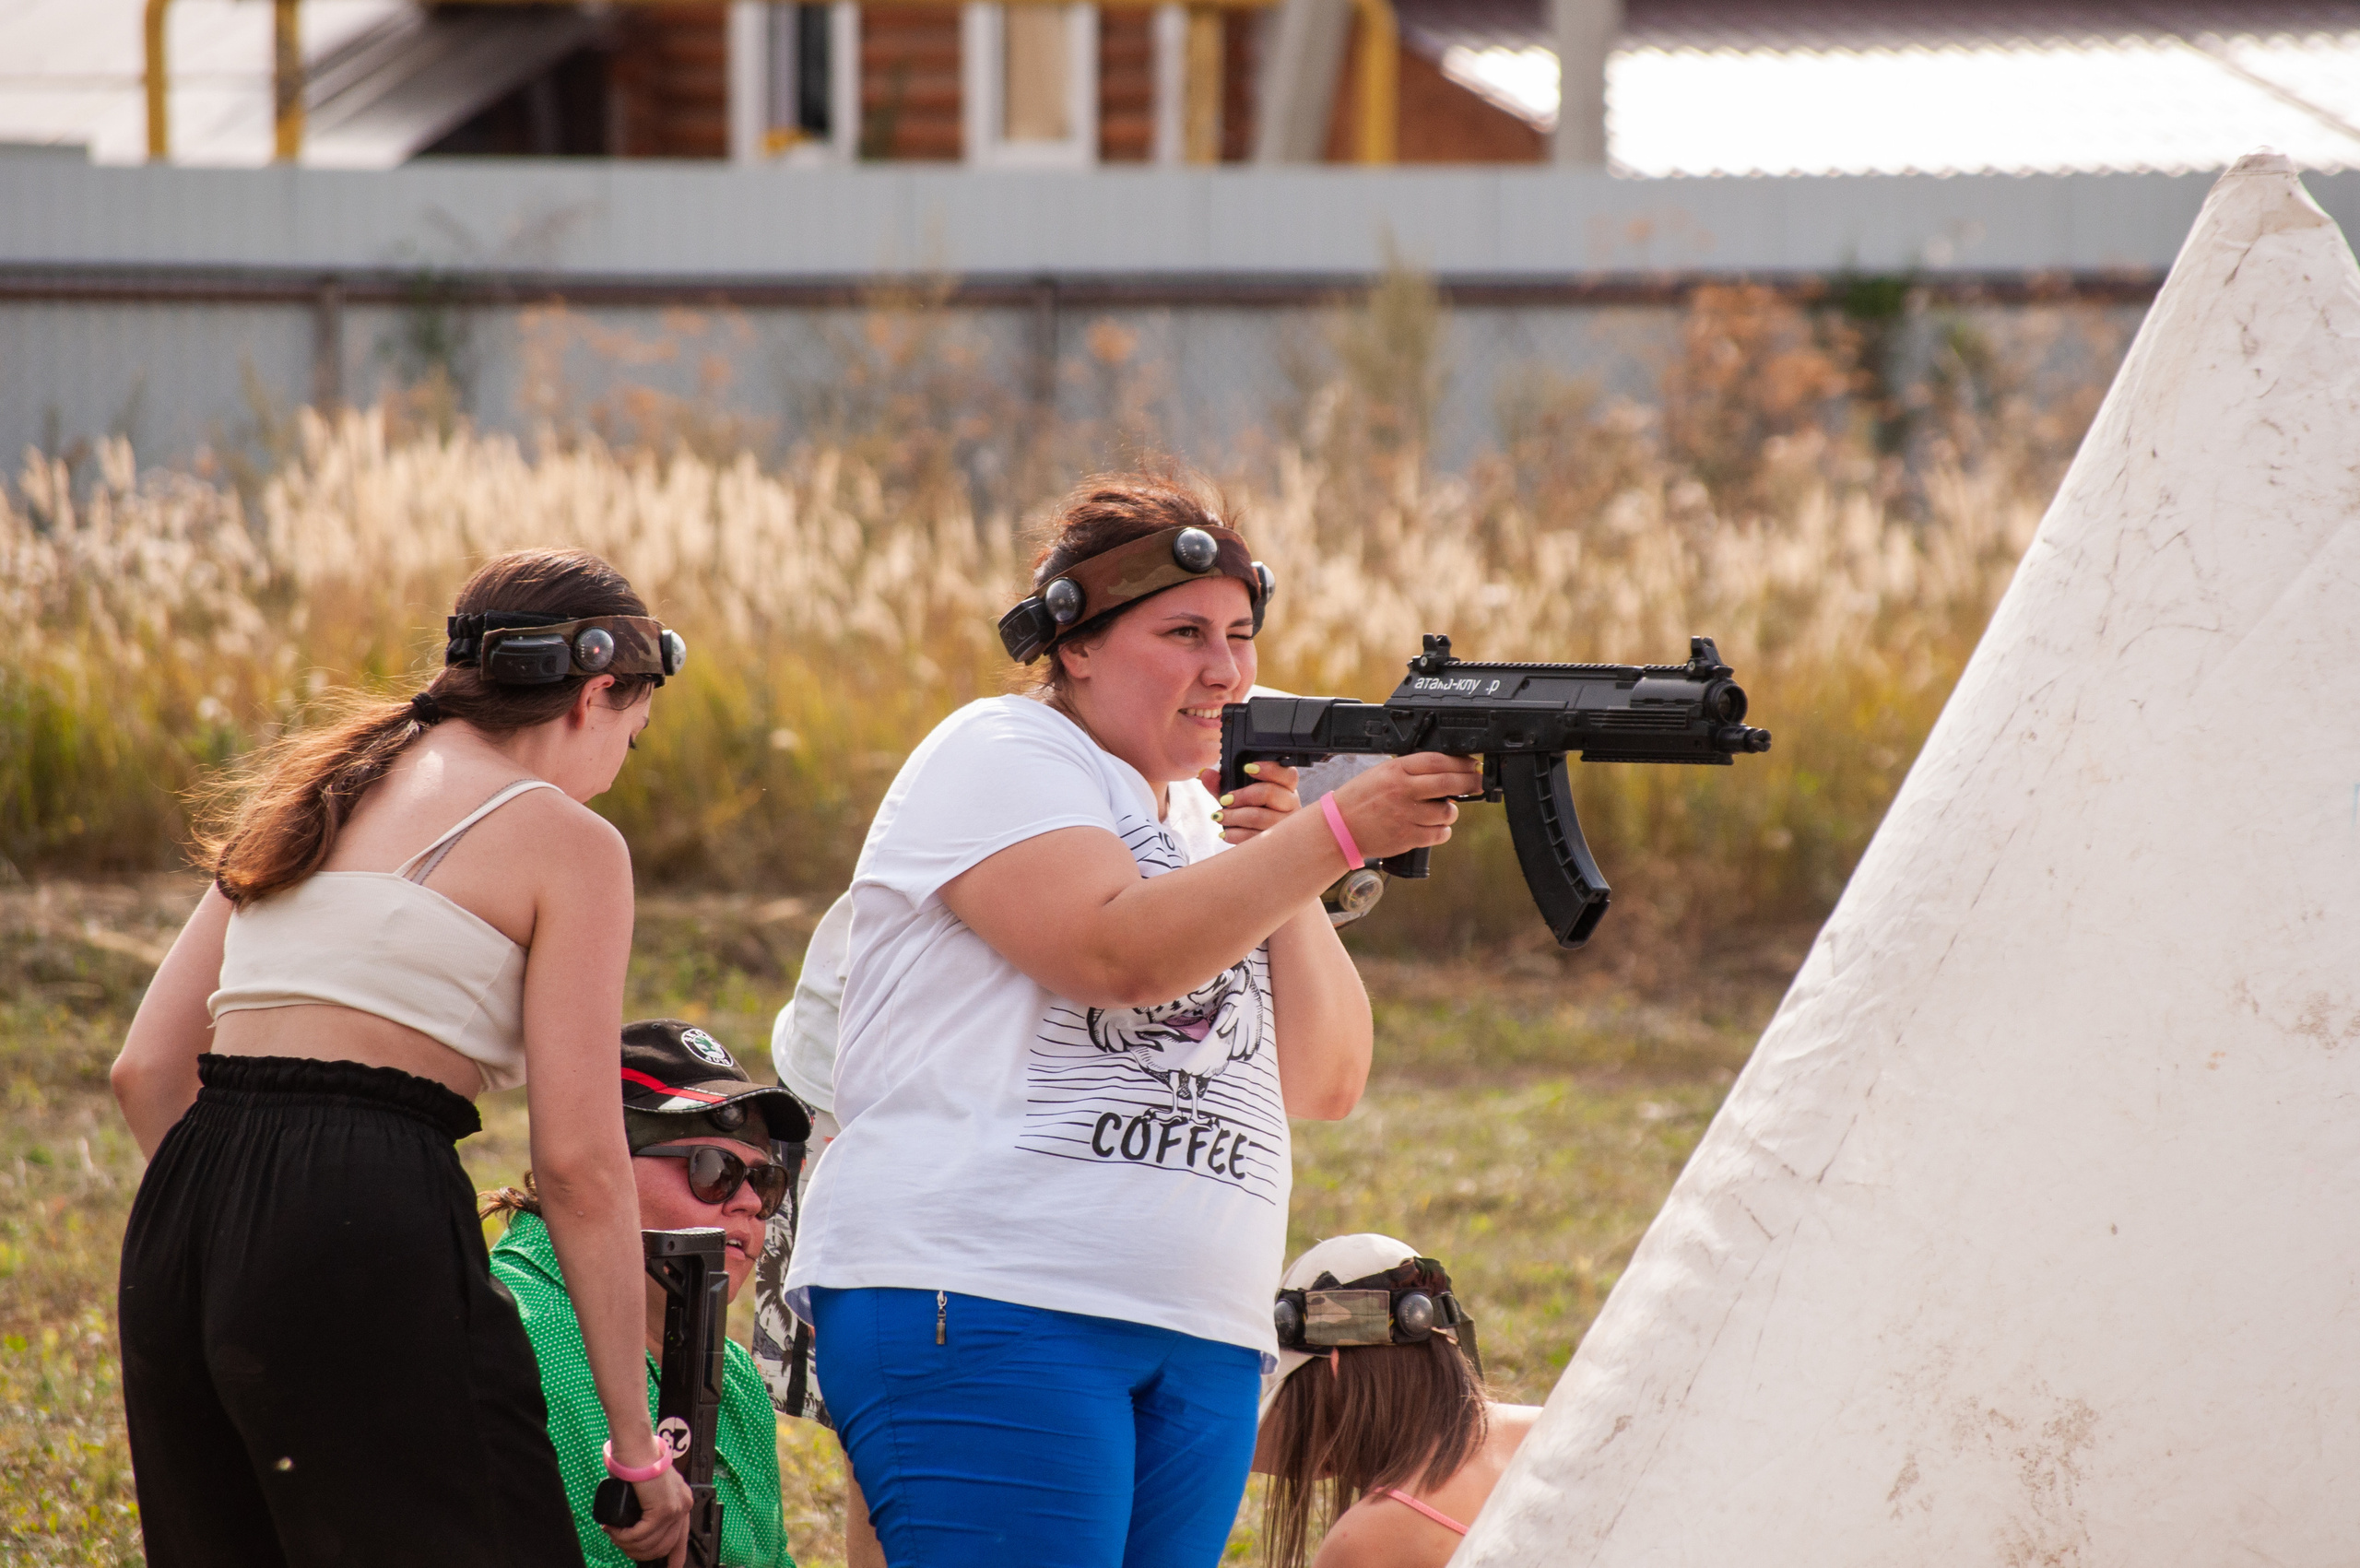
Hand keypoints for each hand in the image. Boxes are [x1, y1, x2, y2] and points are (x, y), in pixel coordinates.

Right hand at [606, 1461, 692, 1565]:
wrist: (635, 1446)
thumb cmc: (636, 1460)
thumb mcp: (647, 1490)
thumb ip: (648, 1508)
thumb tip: (636, 1528)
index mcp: (682, 1501)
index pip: (681, 1540)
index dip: (674, 1559)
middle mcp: (683, 1506)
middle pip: (662, 1547)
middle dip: (637, 1551)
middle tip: (620, 1541)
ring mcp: (675, 1509)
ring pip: (649, 1544)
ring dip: (626, 1543)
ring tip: (614, 1532)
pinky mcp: (663, 1509)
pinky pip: (640, 1536)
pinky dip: (623, 1536)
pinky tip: (615, 1529)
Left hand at [1197, 762, 1301, 845]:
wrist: (1268, 845)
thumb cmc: (1253, 812)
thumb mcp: (1239, 796)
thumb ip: (1222, 784)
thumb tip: (1205, 774)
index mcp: (1286, 788)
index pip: (1287, 774)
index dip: (1269, 769)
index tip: (1247, 768)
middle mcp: (1291, 804)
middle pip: (1270, 793)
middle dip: (1243, 795)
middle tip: (1225, 800)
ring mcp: (1285, 825)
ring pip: (1260, 816)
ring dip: (1234, 816)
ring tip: (1219, 817)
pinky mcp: (1277, 844)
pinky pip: (1255, 837)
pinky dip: (1235, 834)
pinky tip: (1225, 833)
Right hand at [1323, 752, 1483, 861]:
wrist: (1340, 827)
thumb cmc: (1362, 798)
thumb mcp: (1382, 773)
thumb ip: (1411, 770)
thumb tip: (1447, 770)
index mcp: (1396, 769)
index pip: (1437, 761)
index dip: (1460, 762)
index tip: (1472, 764)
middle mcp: (1402, 790)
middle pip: (1448, 783)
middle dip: (1470, 782)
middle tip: (1478, 783)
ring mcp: (1406, 815)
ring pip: (1447, 811)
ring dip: (1451, 811)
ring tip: (1444, 810)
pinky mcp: (1408, 837)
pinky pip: (1439, 834)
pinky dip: (1443, 831)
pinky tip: (1436, 827)